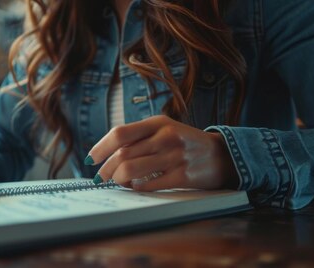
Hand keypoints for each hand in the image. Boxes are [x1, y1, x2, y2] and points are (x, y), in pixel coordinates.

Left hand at [87, 115, 237, 190]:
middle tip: (100, 177)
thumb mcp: (163, 129)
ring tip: (117, 181)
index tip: (92, 158)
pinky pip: (149, 184)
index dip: (101, 147)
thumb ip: (138, 136)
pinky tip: (136, 186)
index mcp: (158, 123)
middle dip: (106, 169)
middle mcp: (166, 137)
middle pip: (122, 154)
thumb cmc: (184, 142)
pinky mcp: (183, 175)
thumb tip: (106, 152)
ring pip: (131, 170)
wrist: (221, 155)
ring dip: (118, 179)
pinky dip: (136, 187)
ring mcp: (175, 156)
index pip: (120, 133)